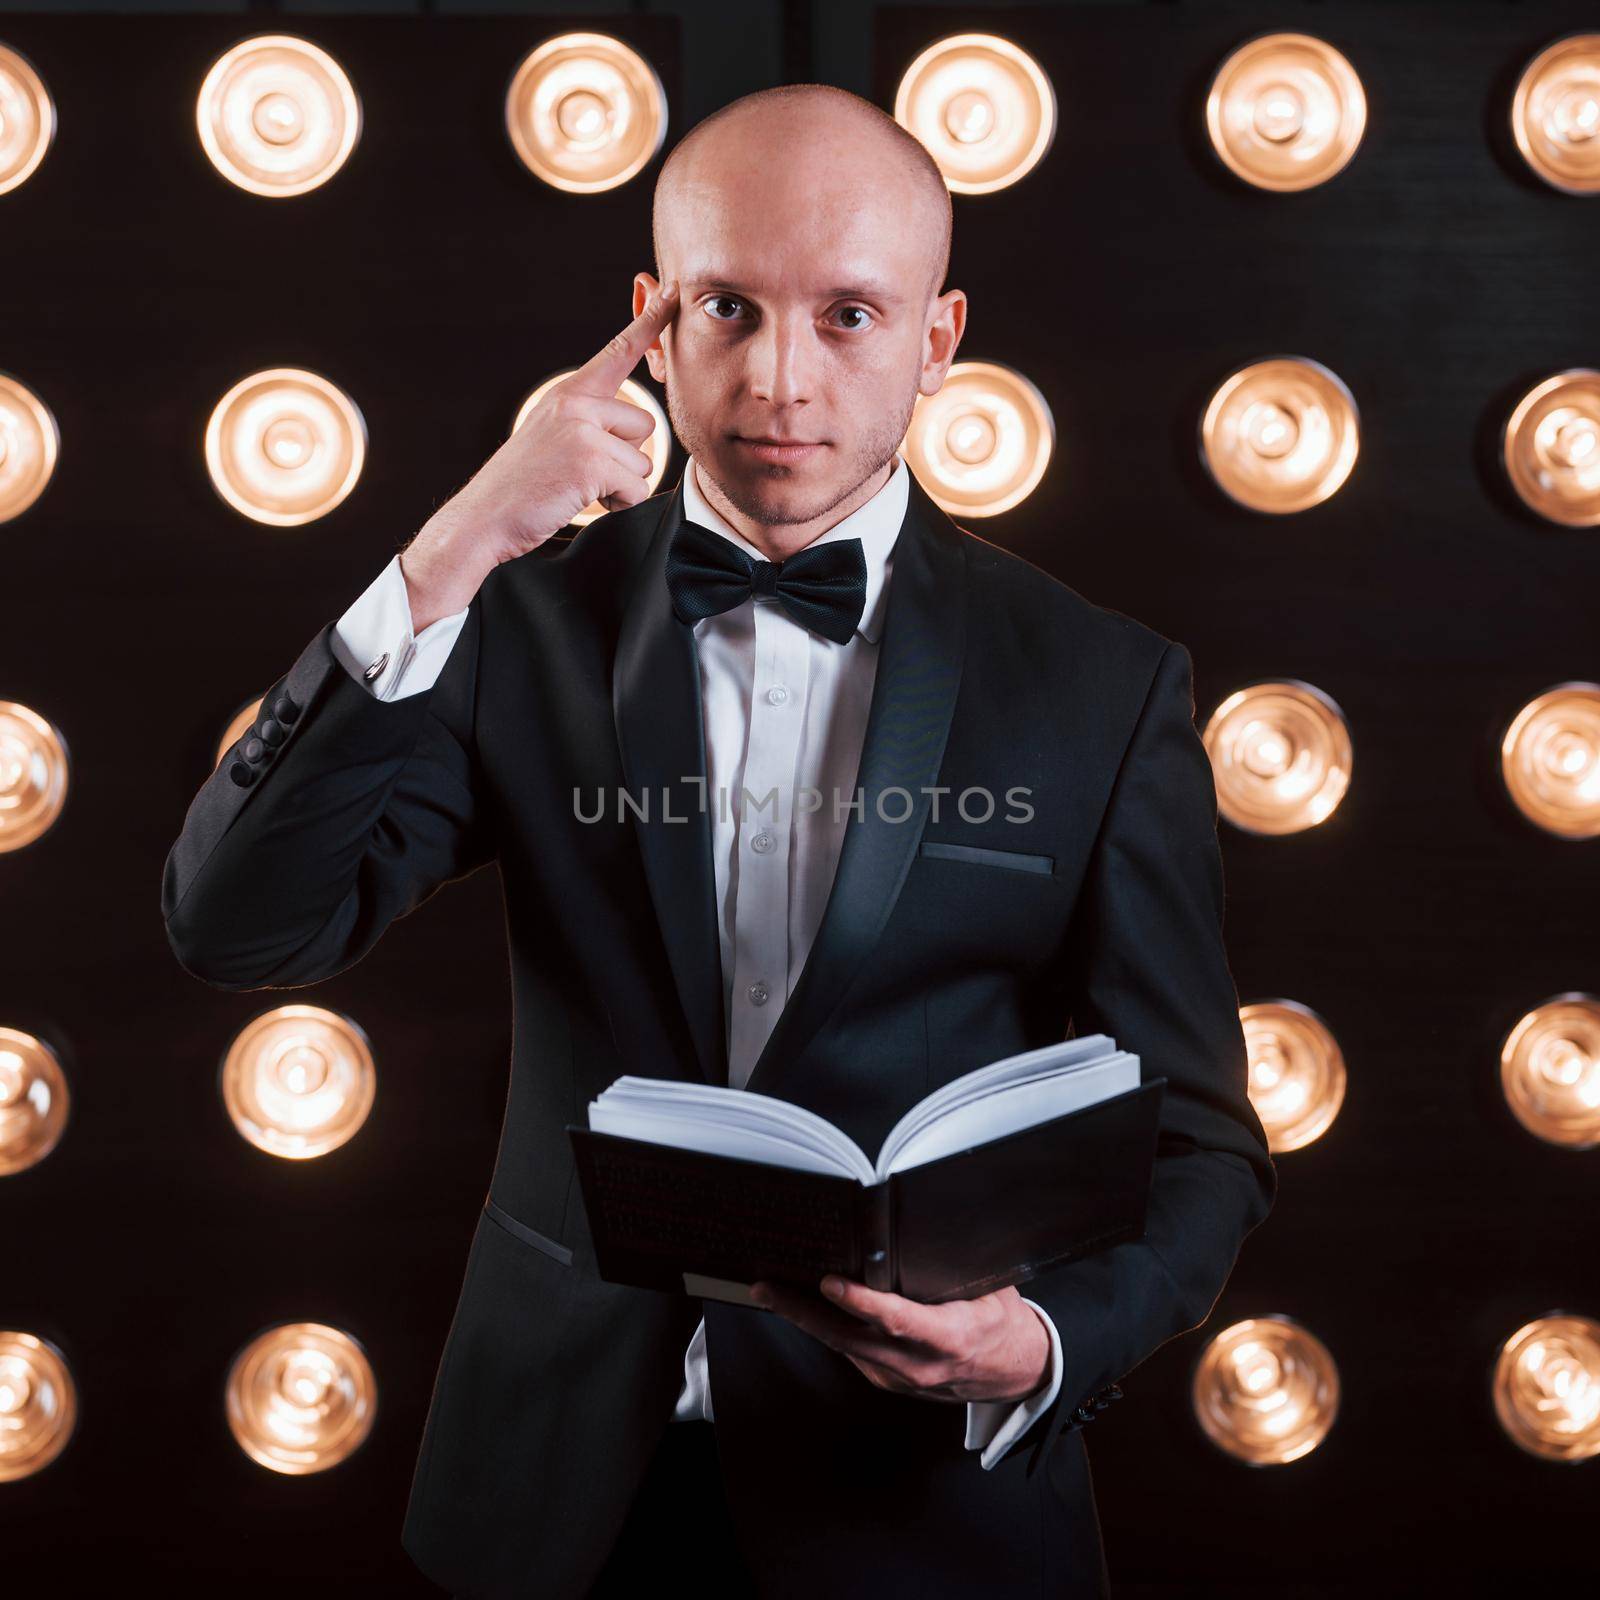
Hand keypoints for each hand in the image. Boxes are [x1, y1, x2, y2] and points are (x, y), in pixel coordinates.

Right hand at [398, 281, 678, 628]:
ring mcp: (583, 430)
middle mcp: (576, 403)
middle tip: (582, 471)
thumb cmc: (522, 486)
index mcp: (569, 394)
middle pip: (645, 425)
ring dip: (620, 484)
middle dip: (626, 457)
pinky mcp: (591, 461)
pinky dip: (617, 504)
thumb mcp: (554, 437)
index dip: (651, 321)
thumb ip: (589, 421)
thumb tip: (636, 426)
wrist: (484, 517)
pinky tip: (580, 499)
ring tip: (577, 486)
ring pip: (643, 460)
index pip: (618, 351)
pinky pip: (635, 488)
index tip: (675, 291)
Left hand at [749, 1274, 1051, 1405]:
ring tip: (770, 1291)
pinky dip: (824, 1327)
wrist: (1014, 1373)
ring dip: (804, 1319)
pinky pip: (849, 1352)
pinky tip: (802, 1306)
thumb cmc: (1000, 1321)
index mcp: (950, 1338)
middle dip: (804, 1312)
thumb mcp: (989, 1288)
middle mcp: (920, 1365)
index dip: (862, 1302)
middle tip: (768, 1287)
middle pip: (851, 1339)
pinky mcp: (888, 1380)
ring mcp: (900, 1378)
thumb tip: (914, 1226)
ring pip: (843, 1347)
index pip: (898, 1321)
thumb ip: (952, 1267)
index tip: (830, 1281)